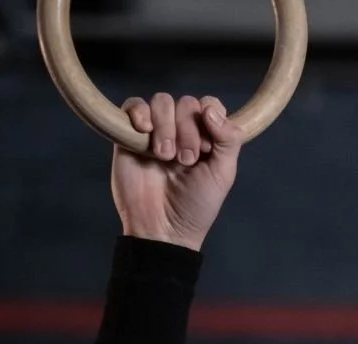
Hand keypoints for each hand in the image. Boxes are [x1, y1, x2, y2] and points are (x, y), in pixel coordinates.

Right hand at [111, 94, 242, 251]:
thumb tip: (211, 109)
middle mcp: (181, 132)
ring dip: (166, 126)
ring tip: (165, 156)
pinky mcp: (129, 135)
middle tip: (185, 161)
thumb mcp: (222, 175)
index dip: (211, 117)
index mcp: (206, 139)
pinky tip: (145, 131)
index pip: (210, 105)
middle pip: (186, 103)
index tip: (208, 146)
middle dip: (188, 130)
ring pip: (162, 102)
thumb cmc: (195, 206)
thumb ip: (228, 140)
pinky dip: (139, 112)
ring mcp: (156, 132)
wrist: (162, 227)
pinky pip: (133, 105)